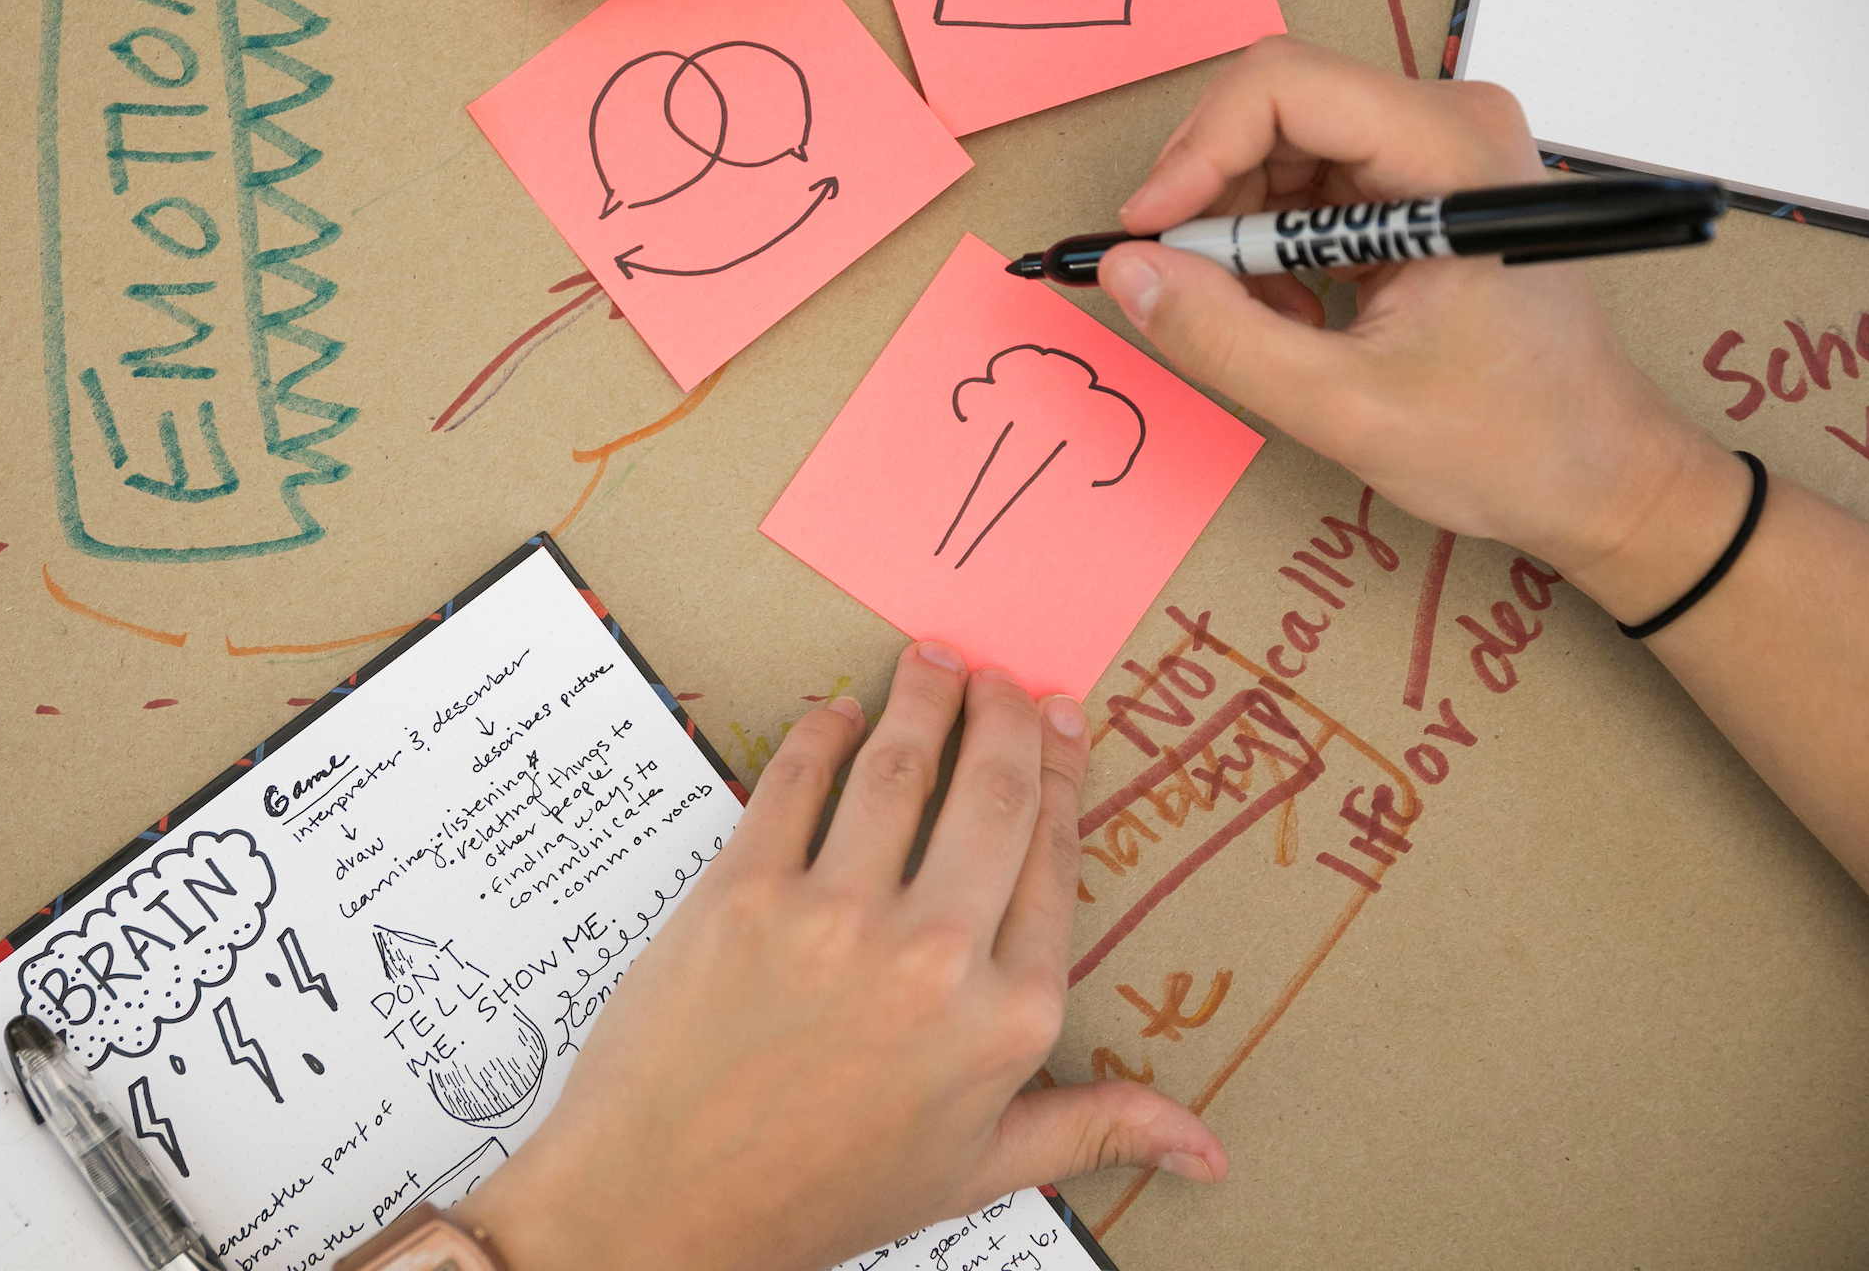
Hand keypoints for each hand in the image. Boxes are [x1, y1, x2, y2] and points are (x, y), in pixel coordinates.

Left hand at [453, 642, 1225, 1270]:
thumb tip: (1204, 1146)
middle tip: (1000, 677)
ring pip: (901, 767)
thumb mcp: (973, 1170)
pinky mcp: (744, 892)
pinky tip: (835, 711)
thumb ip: (1091, 1127)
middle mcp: (937, 958)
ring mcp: (837, 918)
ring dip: (923, 698)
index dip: (1060, 777)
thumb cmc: (818, 1192)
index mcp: (1007, 1021)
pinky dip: (821, 731)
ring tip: (930, 660)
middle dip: (1004, 717)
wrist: (664, 1207)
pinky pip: (796, 781)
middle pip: (993, 796)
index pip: (1052, 861)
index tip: (1060, 724)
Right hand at [1094, 37, 1746, 615]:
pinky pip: (1311, 185)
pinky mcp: (1422, 185)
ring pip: (1282, 150)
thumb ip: (1222, 335)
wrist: (1601, 474)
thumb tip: (1126, 271)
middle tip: (1186, 290)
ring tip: (1260, 322)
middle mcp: (1447, 124)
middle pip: (1275, 110)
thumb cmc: (1511, 442)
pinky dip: (1275, 250)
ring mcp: (1437, 151)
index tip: (1148, 234)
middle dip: (1212, 200)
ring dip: (1242, 235)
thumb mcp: (1343, 405)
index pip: (1282, 86)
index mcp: (1450, 149)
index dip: (1196, 152)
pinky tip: (1299, 317)